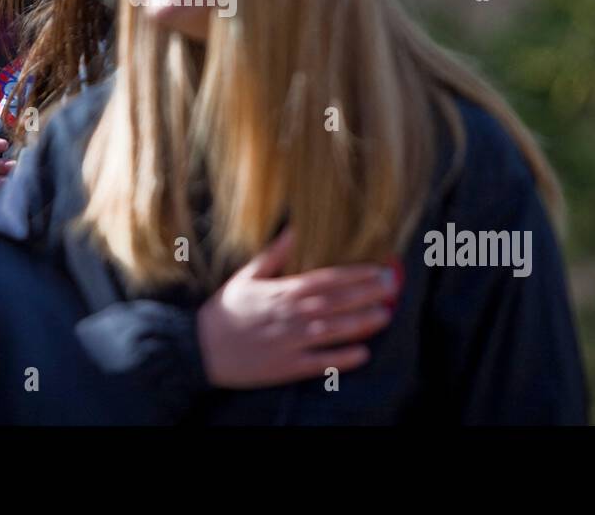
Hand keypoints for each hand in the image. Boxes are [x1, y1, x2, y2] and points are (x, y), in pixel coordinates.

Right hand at [196, 229, 398, 387]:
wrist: (202, 348)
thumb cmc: (226, 310)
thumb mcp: (247, 275)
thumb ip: (275, 254)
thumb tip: (295, 227)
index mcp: (282, 291)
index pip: (326, 279)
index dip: (354, 274)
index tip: (377, 268)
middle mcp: (290, 315)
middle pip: (335, 302)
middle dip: (365, 294)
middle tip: (392, 287)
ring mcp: (290, 342)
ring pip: (332, 330)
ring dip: (360, 323)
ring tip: (385, 315)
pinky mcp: (287, 367)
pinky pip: (319, 363)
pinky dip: (341, 359)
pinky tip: (363, 353)